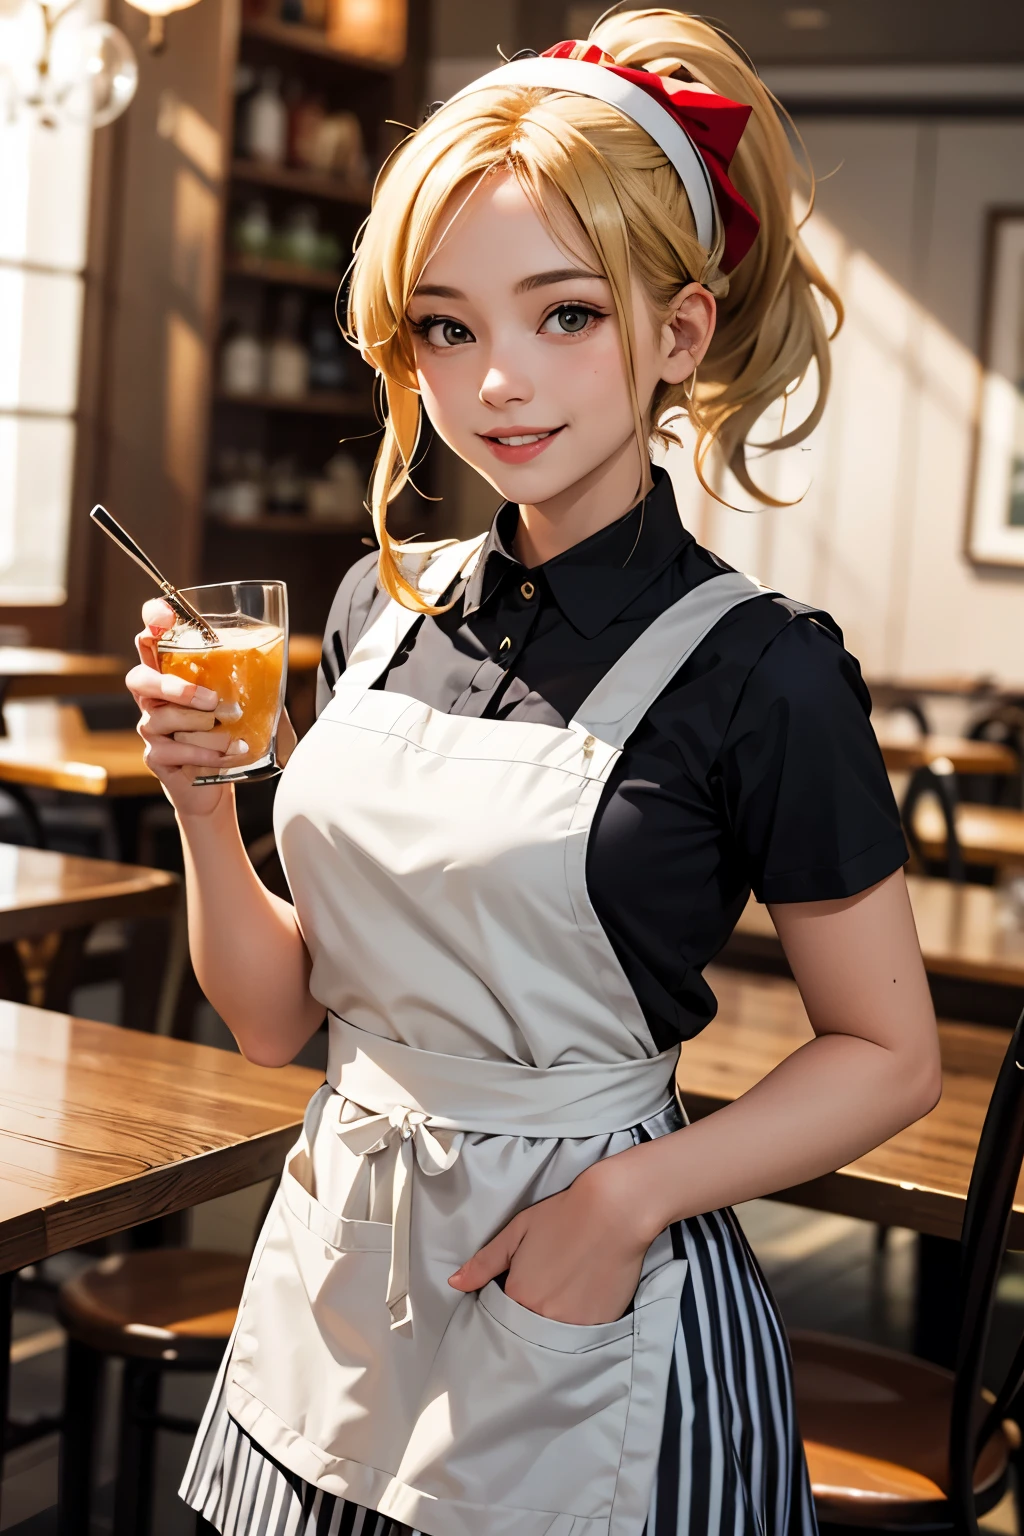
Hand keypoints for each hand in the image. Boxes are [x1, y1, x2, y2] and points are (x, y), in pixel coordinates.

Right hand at [126, 598, 240, 817]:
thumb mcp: (242, 704)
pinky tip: (230, 753)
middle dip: (173, 687)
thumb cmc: (225, 736)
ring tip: (230, 732)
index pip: (150, 641)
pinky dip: (207, 753)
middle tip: (210, 700)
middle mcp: (153, 699)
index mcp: (170, 676)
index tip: (164, 614)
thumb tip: (279, 658)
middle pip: (139, 679)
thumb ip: (250, 683)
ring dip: (202, 726)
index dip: (151, 623)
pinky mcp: (155, 757)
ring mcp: (150, 728)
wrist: (213, 787)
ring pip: (161, 718)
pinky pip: (175, 750)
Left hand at [448, 1158, 653, 1325]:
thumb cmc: (563, 1216)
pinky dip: (579, 1322)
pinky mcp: (601, 1325)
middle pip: (529, 1328)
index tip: (521, 1287)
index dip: (510, 1302)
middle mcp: (544, 1317)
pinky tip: (584, 1297)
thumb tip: (454, 1283)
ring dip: (555, 1320)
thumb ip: (484, 1262)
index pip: (503, 1316)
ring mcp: (574, 1325)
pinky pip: (581, 1335)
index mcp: (519, 1295)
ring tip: (566, 1290)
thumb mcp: (516, 1232)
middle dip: (532, 1314)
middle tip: (546, 1285)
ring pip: (555, 1335)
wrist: (614, 1211)